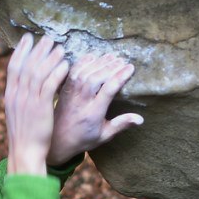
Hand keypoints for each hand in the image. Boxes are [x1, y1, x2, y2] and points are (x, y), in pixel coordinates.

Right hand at [4, 33, 69, 175]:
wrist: (25, 153)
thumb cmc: (24, 137)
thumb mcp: (17, 115)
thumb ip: (19, 99)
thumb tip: (22, 87)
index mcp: (9, 95)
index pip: (13, 66)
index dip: (20, 50)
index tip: (27, 38)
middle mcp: (16, 95)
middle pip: (27, 65)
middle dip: (37, 49)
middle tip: (47, 38)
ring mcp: (28, 100)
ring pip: (38, 72)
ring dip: (50, 58)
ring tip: (60, 48)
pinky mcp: (41, 107)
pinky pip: (49, 85)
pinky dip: (57, 72)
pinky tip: (66, 65)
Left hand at [47, 51, 141, 165]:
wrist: (57, 141)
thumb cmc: (83, 139)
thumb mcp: (104, 136)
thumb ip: (121, 125)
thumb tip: (140, 119)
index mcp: (93, 114)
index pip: (108, 90)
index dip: (120, 77)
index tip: (130, 68)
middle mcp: (81, 102)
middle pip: (96, 78)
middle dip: (110, 67)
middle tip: (122, 60)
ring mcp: (71, 95)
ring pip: (84, 73)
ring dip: (98, 63)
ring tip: (111, 56)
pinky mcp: (64, 90)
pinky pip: (72, 72)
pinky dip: (82, 62)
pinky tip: (92, 57)